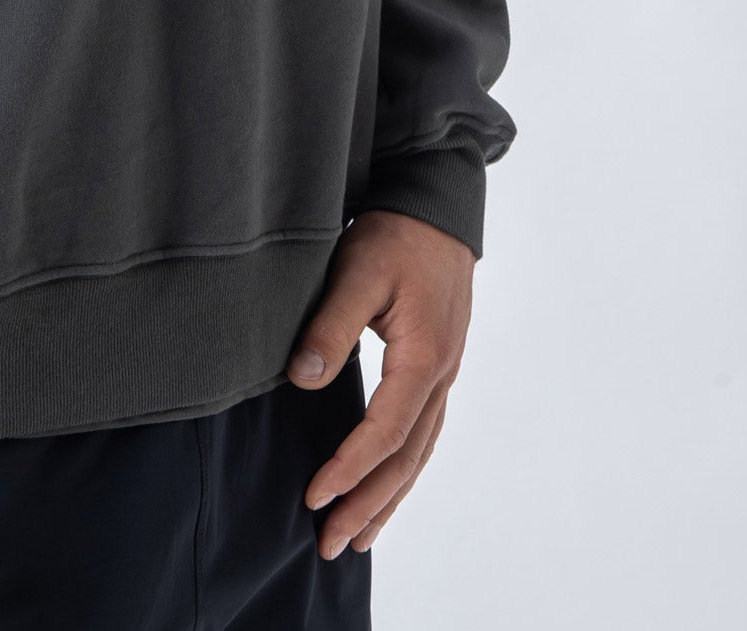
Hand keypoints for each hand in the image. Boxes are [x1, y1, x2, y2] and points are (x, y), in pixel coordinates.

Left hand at [286, 209, 474, 557]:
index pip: (386, 431)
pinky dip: (404, 469)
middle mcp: (441, 374)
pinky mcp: (437, 365)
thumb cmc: (397, 233)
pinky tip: (387, 486)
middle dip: (370, 504)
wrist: (436, 203)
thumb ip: (331, 325)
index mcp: (423, 357)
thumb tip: (302, 378)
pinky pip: (423, 433)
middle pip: (408, 458)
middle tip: (332, 544)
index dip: (349, 468)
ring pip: (420, 452)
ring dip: (389, 498)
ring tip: (360, 537)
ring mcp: (444, 372)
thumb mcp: (358, 270)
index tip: (315, 497)